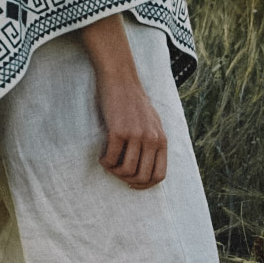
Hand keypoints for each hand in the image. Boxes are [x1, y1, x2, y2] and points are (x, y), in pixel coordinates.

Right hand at [92, 68, 167, 189]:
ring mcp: (136, 135)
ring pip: (126, 171)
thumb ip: (154, 141)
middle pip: (142, 176)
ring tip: (108, 162)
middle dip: (126, 179)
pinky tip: (102, 155)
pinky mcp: (118, 131)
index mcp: (161, 139)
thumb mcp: (152, 121)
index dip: (144, 185)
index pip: (159, 175)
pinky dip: (104, 162)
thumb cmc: (132, 99)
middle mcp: (151, 139)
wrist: (120, 77)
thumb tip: (148, 166)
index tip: (132, 182)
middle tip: (116, 170)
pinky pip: (111, 158)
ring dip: (114, 171)